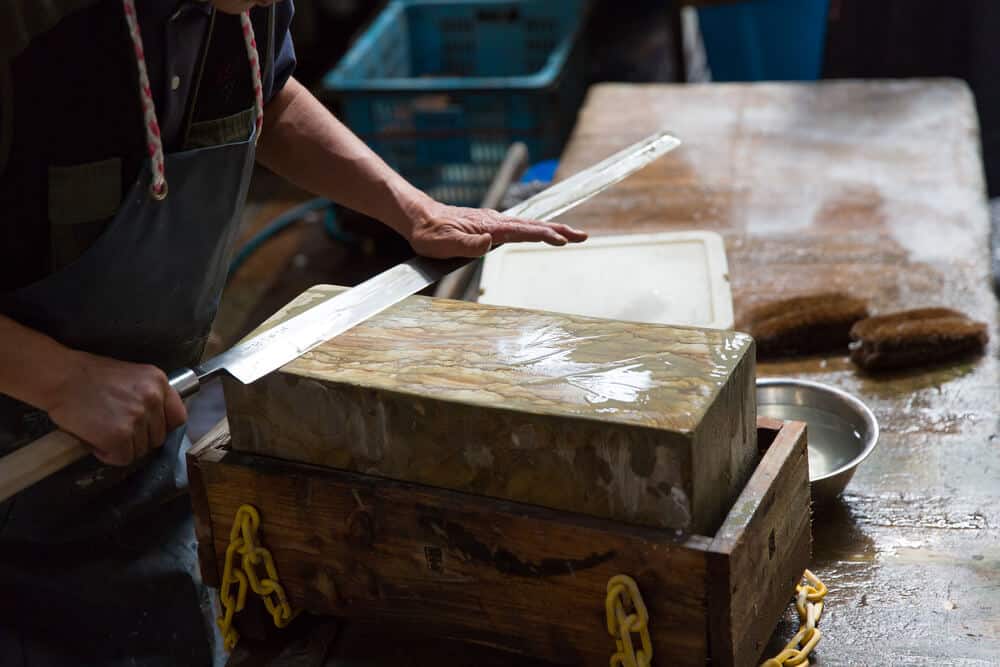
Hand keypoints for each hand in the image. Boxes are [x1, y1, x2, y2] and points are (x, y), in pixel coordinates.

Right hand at [44, 352, 186, 465]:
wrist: (61, 377)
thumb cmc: (89, 377)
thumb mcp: (132, 378)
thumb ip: (149, 396)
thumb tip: (157, 423)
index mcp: (159, 382)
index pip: (178, 417)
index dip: (161, 428)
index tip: (147, 429)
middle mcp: (153, 399)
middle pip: (158, 438)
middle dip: (138, 439)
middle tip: (115, 429)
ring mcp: (138, 418)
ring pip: (140, 450)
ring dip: (122, 447)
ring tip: (102, 431)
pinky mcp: (120, 436)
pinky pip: (123, 458)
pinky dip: (108, 454)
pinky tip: (95, 439)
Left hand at [406, 200, 587, 258]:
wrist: (417, 218)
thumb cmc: (428, 233)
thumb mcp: (443, 243)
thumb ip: (467, 243)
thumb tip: (489, 242)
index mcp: (489, 226)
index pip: (523, 231)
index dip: (544, 236)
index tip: (562, 240)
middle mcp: (494, 220)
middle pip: (533, 224)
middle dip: (559, 230)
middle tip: (582, 236)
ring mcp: (492, 221)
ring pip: (527, 224)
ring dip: (550, 229)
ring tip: (569, 236)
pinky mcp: (488, 225)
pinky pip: (518, 227)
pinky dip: (535, 228)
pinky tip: (540, 232)